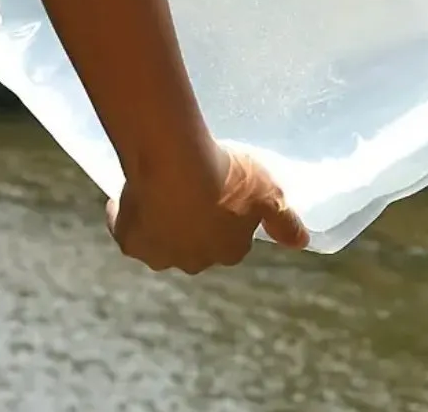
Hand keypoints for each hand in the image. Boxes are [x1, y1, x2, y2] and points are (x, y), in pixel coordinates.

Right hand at [106, 144, 309, 273]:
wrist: (176, 166)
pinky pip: (126, 229)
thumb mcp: (268, 192)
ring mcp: (160, 254)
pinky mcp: (130, 241)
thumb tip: (302, 242)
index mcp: (228, 251)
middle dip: (193, 225)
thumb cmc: (227, 176)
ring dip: (161, 223)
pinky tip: (126, 196)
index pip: (232, 241)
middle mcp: (194, 261)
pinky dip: (124, 216)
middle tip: (190, 191)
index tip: (221, 196)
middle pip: (194, 245)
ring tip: (159, 191)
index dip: (227, 218)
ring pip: (160, 241)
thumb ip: (284, 220)